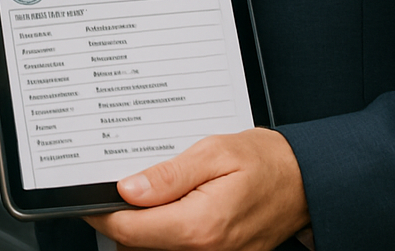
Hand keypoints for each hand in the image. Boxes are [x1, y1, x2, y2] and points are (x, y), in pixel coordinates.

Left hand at [87, 128, 309, 250]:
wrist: (305, 181)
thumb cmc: (264, 161)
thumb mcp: (212, 152)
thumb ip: (168, 175)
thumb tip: (127, 190)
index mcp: (199, 226)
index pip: (130, 231)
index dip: (102, 213)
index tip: (88, 197)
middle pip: (138, 245)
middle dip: (121, 218)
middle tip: (114, 185)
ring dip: (143, 226)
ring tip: (143, 191)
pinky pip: (179, 250)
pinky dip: (164, 231)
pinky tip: (167, 205)